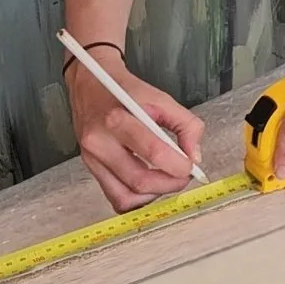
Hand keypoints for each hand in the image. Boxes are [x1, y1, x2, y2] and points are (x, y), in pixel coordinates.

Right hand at [66, 46, 204, 212]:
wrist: (91, 84)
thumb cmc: (125, 91)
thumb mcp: (162, 98)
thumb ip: (186, 126)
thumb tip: (194, 157)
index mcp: (118, 119)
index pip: (155, 153)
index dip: (179, 166)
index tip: (191, 165)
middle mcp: (100, 142)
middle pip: (140, 181)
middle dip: (170, 184)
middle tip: (183, 176)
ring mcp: (92, 158)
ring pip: (126, 197)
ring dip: (153, 195)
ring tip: (165, 180)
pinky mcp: (90, 168)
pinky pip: (115, 197)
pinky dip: (136, 199)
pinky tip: (148, 186)